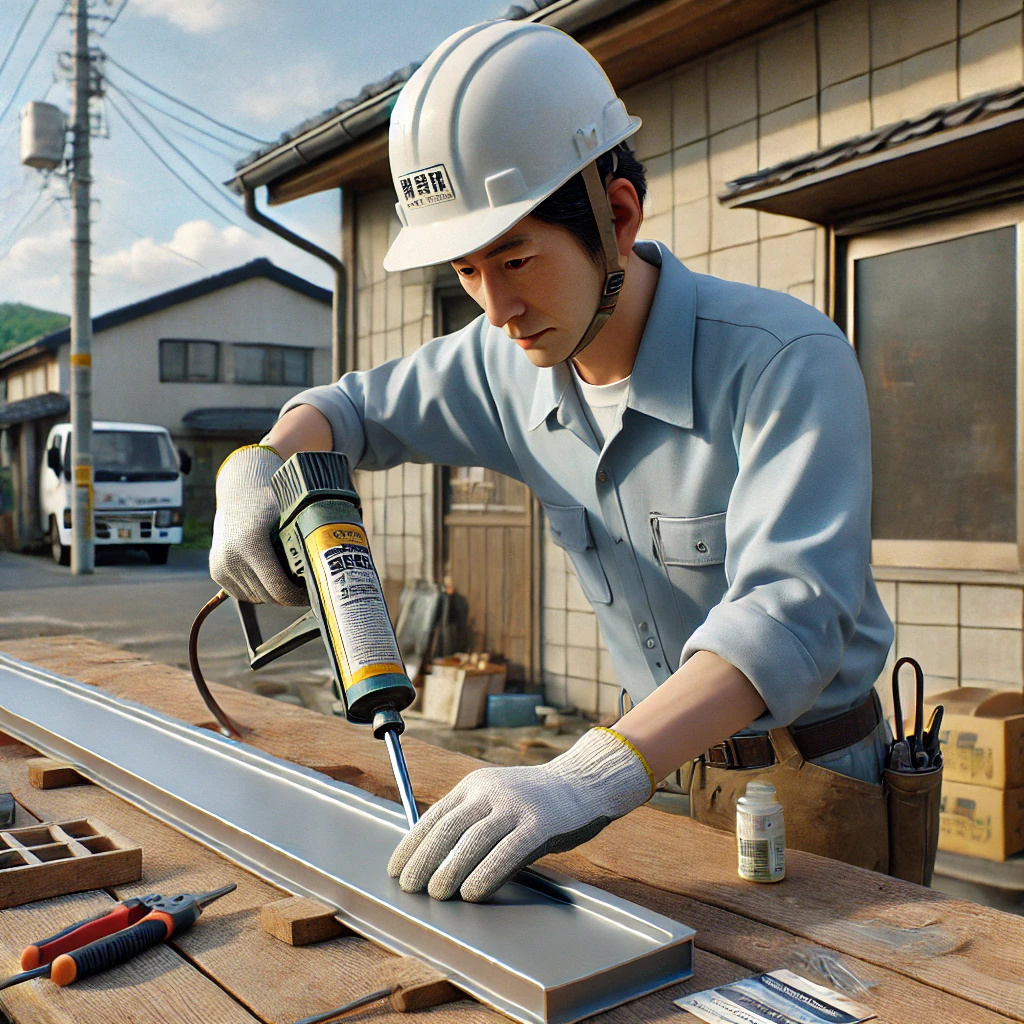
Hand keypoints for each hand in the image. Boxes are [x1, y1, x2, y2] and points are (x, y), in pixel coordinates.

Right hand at [209, 445, 306, 605]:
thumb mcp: (293, 514)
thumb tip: (337, 558)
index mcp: (251, 544)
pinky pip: (243, 594)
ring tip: (292, 582)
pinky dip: (259, 591)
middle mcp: (231, 557)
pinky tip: (273, 577)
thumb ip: (308, 536)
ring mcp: (221, 566)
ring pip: (256, 598)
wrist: (239, 490)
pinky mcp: (217, 571)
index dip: (299, 597)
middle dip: (290, 596)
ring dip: (274, 595)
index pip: (278, 588)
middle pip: (268, 597)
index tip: (314, 592)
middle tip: (308, 589)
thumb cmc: (272, 500)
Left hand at [387, 728, 653, 901]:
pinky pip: (508, 851)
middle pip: (449, 827)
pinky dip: (487, 874)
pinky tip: (473, 892)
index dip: (412, 843)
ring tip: (437, 895)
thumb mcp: (497, 799)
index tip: (395, 869)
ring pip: (474, 840)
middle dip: (425, 860)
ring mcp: (517, 805)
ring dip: (450, 870)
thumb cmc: (535, 802)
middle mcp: (491, 791)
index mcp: (475, 784)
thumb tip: (432, 859)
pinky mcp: (541, 823)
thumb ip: (471, 820)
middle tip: (410, 888)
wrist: (583, 783)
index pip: (435, 815)